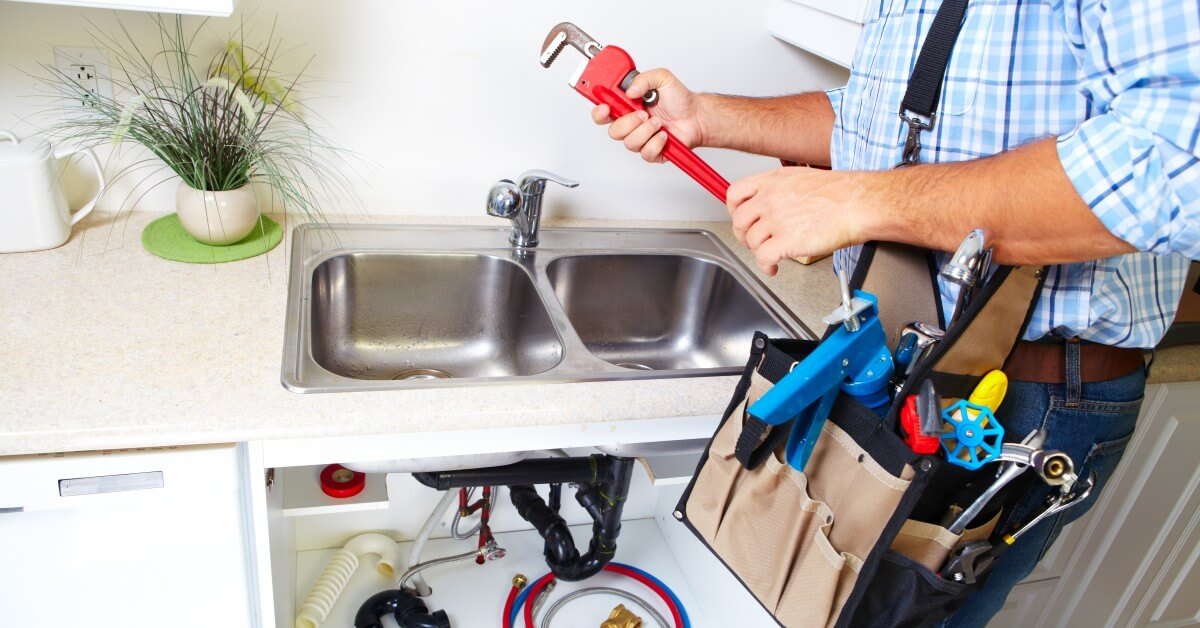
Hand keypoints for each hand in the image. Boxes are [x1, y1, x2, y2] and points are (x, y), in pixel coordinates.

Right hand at [590, 68, 704, 162]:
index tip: (606, 107)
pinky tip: (664, 134)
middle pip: (613, 131)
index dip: (599, 112)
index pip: (604, 112)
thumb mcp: (662, 78)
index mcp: (627, 106)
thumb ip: (644, 79)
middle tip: (643, 113)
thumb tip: (629, 91)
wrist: (696, 117)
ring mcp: (640, 138)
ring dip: (646, 131)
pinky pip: (645, 152)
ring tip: (659, 122)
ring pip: (629, 142)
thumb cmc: (679, 100)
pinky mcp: (650, 152)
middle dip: (628, 122)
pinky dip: (656, 142)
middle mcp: (631, 124)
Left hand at [727, 167, 869, 275]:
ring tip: (771, 254)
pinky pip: (763, 258)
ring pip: (752, 241)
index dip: (734, 210)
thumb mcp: (802, 179)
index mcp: (773, 181)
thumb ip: (781, 189)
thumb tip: (771, 203)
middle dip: (744, 235)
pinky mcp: (785, 240)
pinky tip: (773, 267)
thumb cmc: (841, 193)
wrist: (858, 203)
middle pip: (740, 221)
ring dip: (759, 251)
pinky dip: (766, 266)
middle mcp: (770, 198)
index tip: (740, 218)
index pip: (735, 193)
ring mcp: (776, 219)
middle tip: (753, 241)